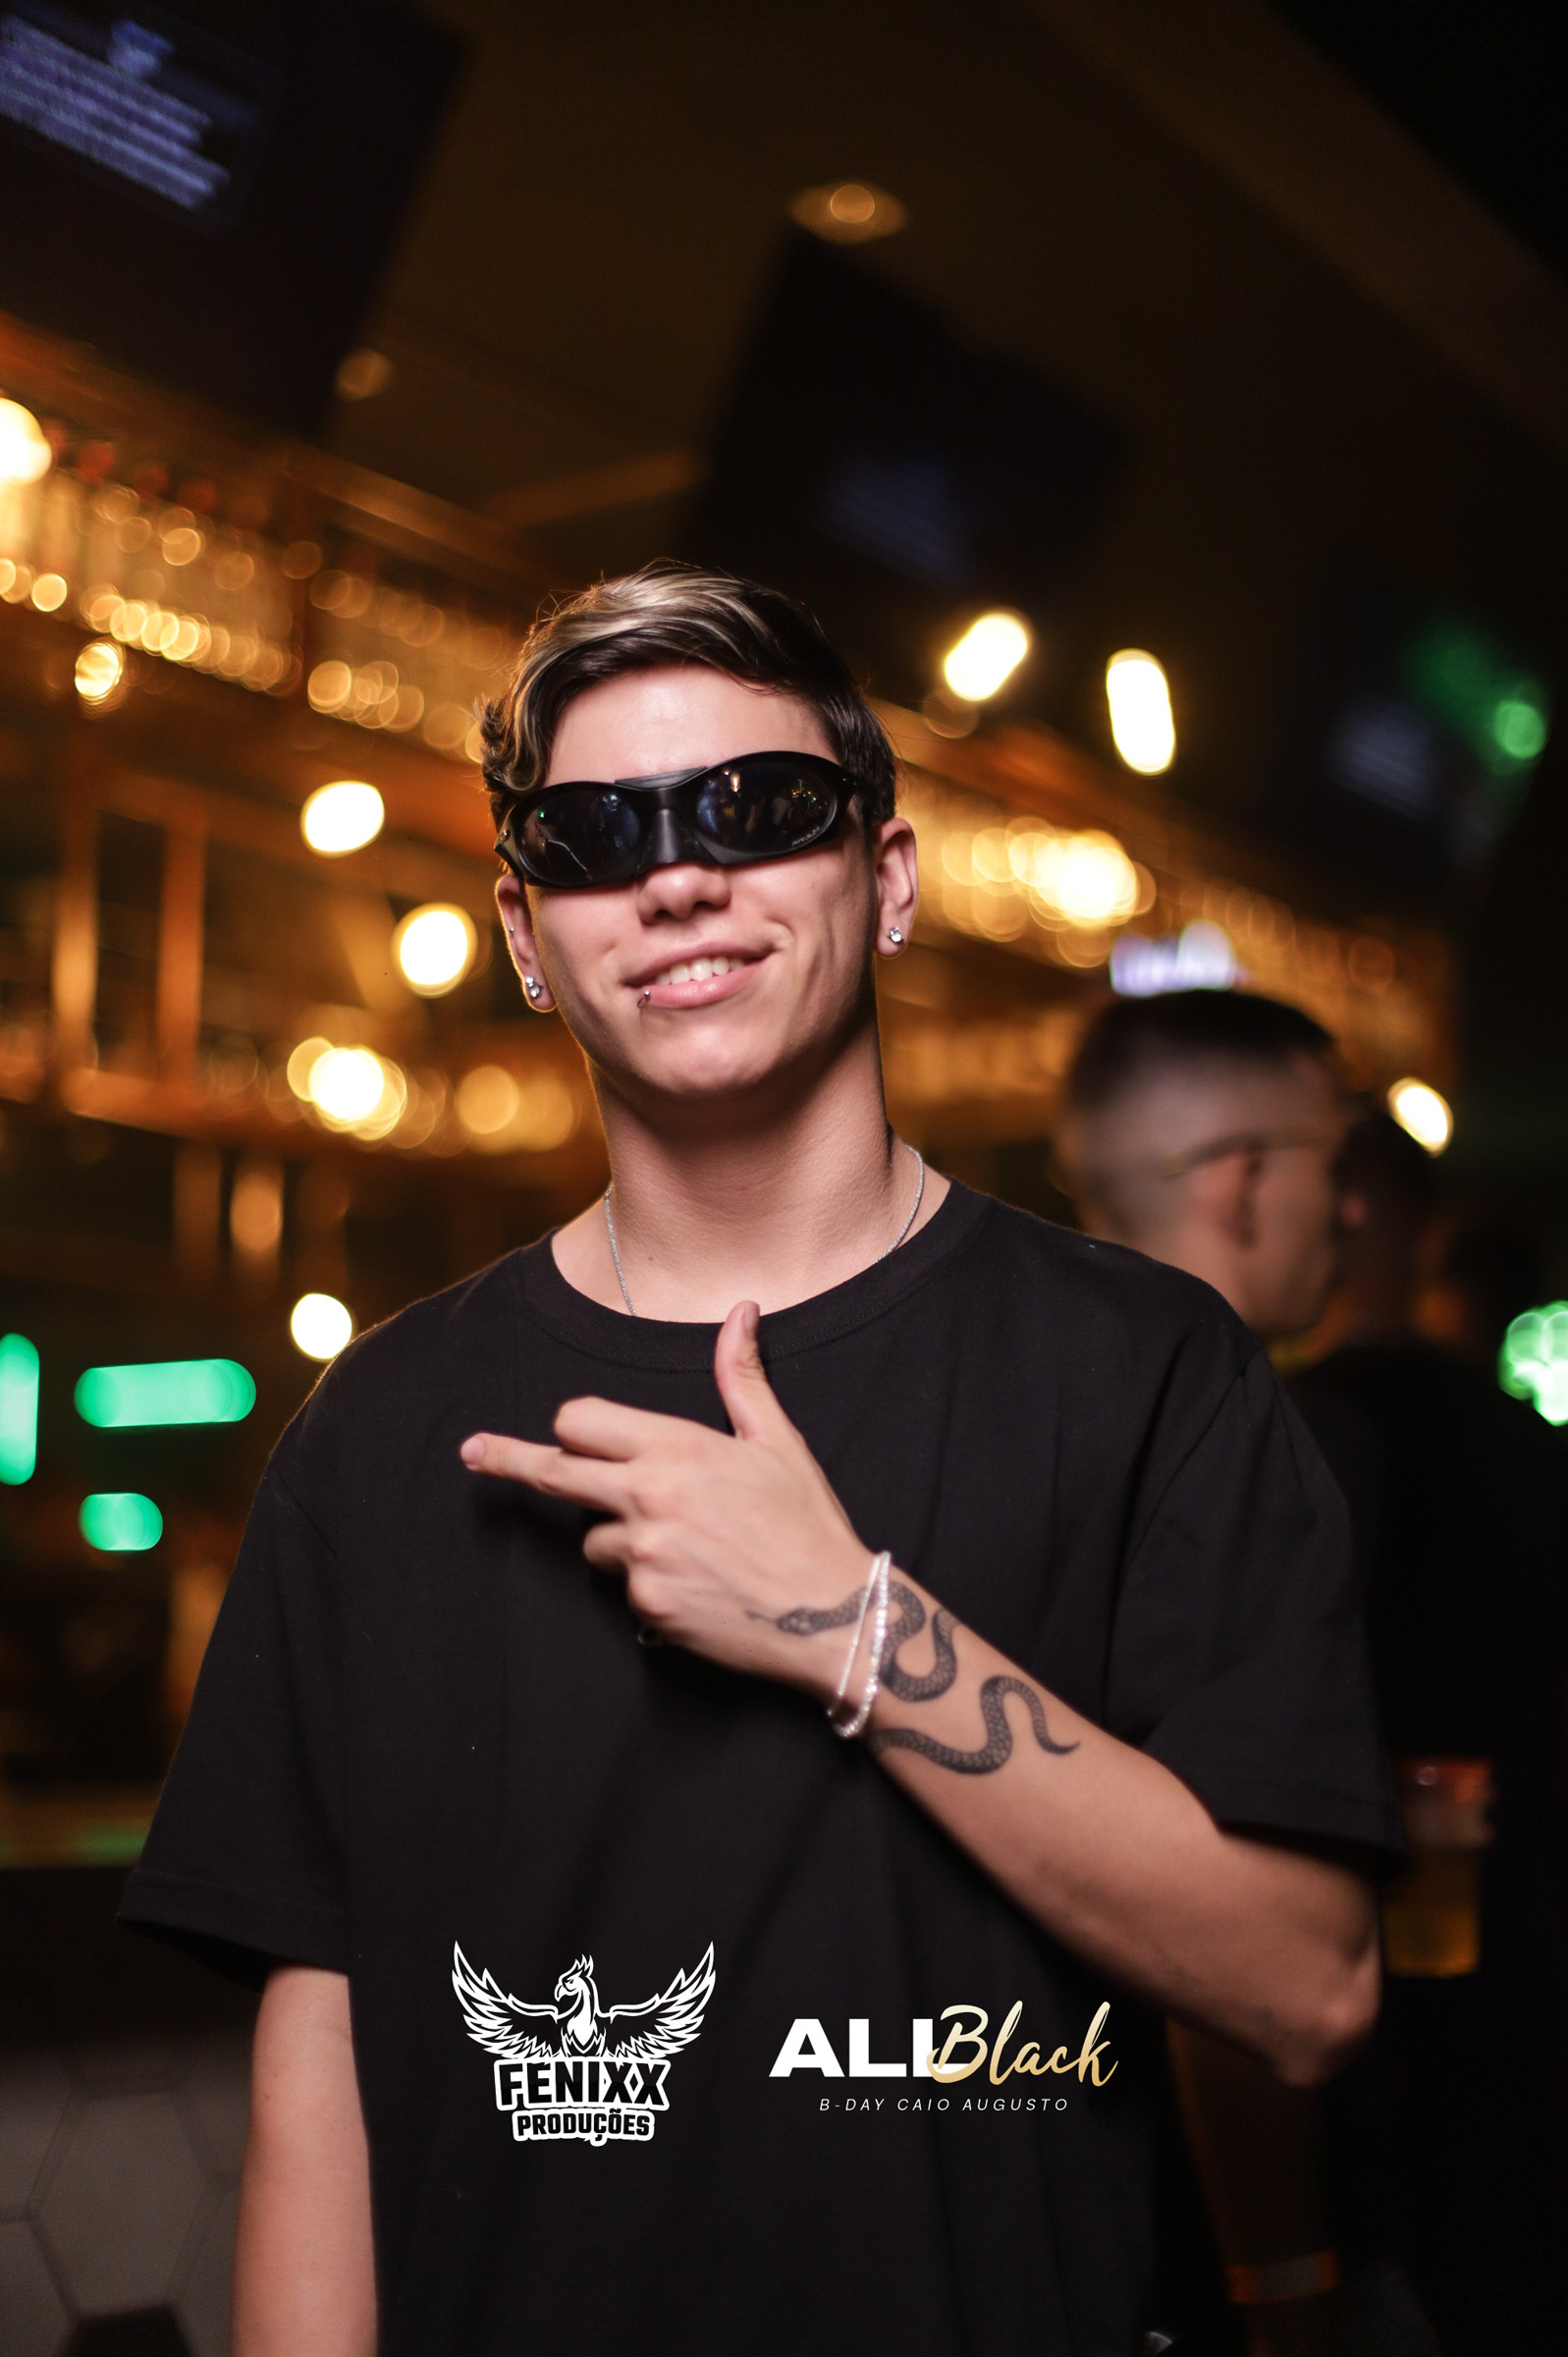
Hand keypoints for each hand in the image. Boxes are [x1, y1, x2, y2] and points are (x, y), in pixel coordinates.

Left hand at [460, 1303, 874, 1698]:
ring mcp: (643, 1554)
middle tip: (471, 1452)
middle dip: (507, 1459)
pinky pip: (624, 1588)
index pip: (580, 1421)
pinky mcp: (647, 1603)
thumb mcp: (778, 1442)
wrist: (834, 1613)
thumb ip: (742, 1377)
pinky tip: (698, 1586)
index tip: (562, 1433)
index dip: (574, 1427)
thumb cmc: (808, 1524)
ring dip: (618, 1540)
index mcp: (676, 1448)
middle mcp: (649, 1496)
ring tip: (685, 1547)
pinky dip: (649, 1586)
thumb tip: (740, 1312)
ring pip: (592, 1540)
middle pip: (553, 1472)